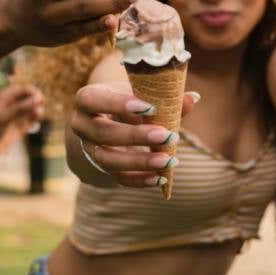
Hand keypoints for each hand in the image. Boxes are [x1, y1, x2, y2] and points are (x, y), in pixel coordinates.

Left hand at [0, 84, 44, 157]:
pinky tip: (36, 119)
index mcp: (6, 97)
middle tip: (41, 104)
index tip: (38, 98)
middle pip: (32, 97)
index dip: (34, 92)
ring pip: (34, 108)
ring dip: (38, 109)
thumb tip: (38, 99)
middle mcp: (13, 104)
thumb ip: (21, 108)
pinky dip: (36, 117)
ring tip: (38, 114)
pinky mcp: (22, 126)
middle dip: (38, 100)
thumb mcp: (4, 117)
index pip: (25, 89)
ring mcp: (18, 115)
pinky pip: (33, 118)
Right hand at [70, 83, 199, 187]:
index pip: (93, 100)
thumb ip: (164, 98)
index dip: (118, 103)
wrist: (108, 122)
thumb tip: (192, 98)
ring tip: (168, 160)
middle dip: (136, 136)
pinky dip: (140, 180)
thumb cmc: (127, 102)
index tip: (149, 107)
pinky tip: (162, 177)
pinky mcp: (102, 170)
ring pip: (108, 160)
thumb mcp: (139, 94)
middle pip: (103, 133)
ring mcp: (90, 150)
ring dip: (140, 162)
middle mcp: (82, 126)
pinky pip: (118, 179)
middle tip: (166, 135)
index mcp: (87, 100)